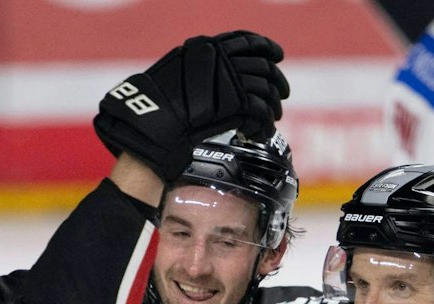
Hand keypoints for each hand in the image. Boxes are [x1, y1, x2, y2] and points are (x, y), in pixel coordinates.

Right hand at [93, 31, 288, 181]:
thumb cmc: (158, 103)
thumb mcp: (178, 71)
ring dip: (272, 107)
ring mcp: (230, 80)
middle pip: (264, 68)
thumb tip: (225, 71)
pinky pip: (261, 113)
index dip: (267, 47)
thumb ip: (203, 67)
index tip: (276, 56)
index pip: (247, 40)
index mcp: (209, 46)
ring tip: (272, 118)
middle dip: (277, 82)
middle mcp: (222, 59)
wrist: (151, 123)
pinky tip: (262, 133)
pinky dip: (265, 125)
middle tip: (282, 93)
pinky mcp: (236, 105)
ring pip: (266, 91)